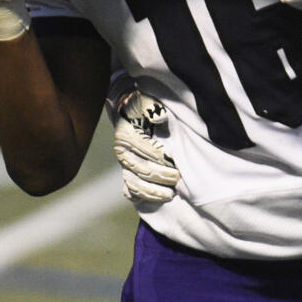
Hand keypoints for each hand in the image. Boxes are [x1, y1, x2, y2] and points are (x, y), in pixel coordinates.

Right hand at [111, 88, 179, 202]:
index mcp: (126, 136)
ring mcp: (124, 166)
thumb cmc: (142, 106)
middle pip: (143, 170)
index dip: (163, 158)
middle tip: (179, 178)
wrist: (127, 109)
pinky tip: (159, 198)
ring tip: (171, 194)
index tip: (176, 161)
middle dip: (163, 176)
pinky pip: (132, 192)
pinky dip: (144, 197)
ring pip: (136, 185)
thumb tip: (160, 118)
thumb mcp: (147, 102)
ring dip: (154, 192)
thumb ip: (152, 108)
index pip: (147, 151)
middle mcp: (122, 153)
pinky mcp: (127, 175)